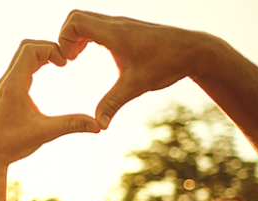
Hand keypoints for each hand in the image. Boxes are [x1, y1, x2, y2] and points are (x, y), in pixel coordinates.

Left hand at [0, 40, 99, 165]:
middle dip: (48, 48)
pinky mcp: (4, 92)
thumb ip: (71, 125)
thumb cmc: (11, 144)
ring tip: (58, 63)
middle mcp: (6, 82)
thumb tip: (98, 126)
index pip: (31, 50)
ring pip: (21, 56)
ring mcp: (3, 86)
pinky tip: (45, 72)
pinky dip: (33, 63)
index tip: (66, 64)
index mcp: (14, 86)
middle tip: (64, 61)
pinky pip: (18, 67)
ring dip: (40, 54)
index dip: (52, 49)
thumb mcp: (44, 133)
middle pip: (26, 47)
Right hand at [58, 10, 200, 128]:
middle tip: (68, 60)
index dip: (63, 40)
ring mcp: (120, 25)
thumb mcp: (136, 86)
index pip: (75, 22)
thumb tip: (98, 126)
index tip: (68, 61)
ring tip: (74, 58)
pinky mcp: (125, 29)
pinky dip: (86, 37)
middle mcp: (116, 24)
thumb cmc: (166, 64)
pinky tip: (89, 54)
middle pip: (75, 17)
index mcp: (114, 33)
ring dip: (75, 37)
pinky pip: (96, 25)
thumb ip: (112, 104)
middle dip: (65, 38)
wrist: (194, 50)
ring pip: (86, 20)